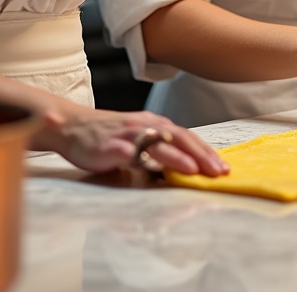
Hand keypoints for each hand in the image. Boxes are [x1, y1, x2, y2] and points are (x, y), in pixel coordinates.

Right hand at [36, 107, 228, 176]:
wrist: (72, 125)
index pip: (187, 136)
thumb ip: (159, 149)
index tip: (224, 166)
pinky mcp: (111, 146)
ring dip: (179, 157)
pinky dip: (144, 160)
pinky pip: (129, 153)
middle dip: (202, 155)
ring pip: (159, 143)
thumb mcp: (138, 138)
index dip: (206, 150)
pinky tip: (154, 168)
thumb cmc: (107, 135)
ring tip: (197, 170)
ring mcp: (128, 135)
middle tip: (220, 171)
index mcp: (155, 124)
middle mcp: (145, 125)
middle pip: (180, 137)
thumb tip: (184, 167)